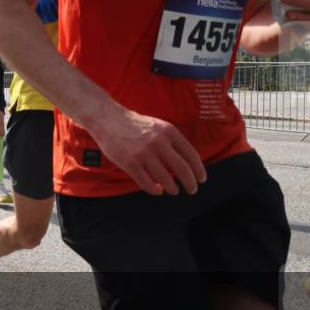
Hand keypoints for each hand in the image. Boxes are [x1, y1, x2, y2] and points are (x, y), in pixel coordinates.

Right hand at [90, 107, 206, 195]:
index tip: (201, 179)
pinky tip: (157, 190)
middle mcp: (158, 142)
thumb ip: (171, 141)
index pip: (191, 155)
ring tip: (173, 190)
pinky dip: (154, 190)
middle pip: (182, 169)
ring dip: (172, 188)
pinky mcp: (130, 163)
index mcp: (168, 132)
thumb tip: (185, 161)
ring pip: (165, 179)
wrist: (108, 119)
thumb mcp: (158, 126)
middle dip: (190, 183)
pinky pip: (146, 183)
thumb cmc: (133, 124)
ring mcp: (143, 153)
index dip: (199, 170)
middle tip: (192, 189)